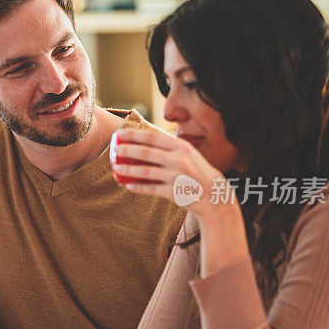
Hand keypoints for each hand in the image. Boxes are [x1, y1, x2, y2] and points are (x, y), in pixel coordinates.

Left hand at [110, 128, 231, 217]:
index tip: (119, 134)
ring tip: (116, 168)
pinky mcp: (174, 192)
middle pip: (147, 153)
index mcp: (181, 147)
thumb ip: (168, 147)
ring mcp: (176, 176)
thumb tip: (141, 141)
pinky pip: (151, 189)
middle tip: (114, 150)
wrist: (214, 194)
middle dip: (127, 150)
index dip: (134, 135)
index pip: (152, 137)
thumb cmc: (195, 171)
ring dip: (128, 170)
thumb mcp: (187, 154)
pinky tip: (128, 185)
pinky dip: (138, 187)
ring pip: (146, 172)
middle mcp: (179, 160)